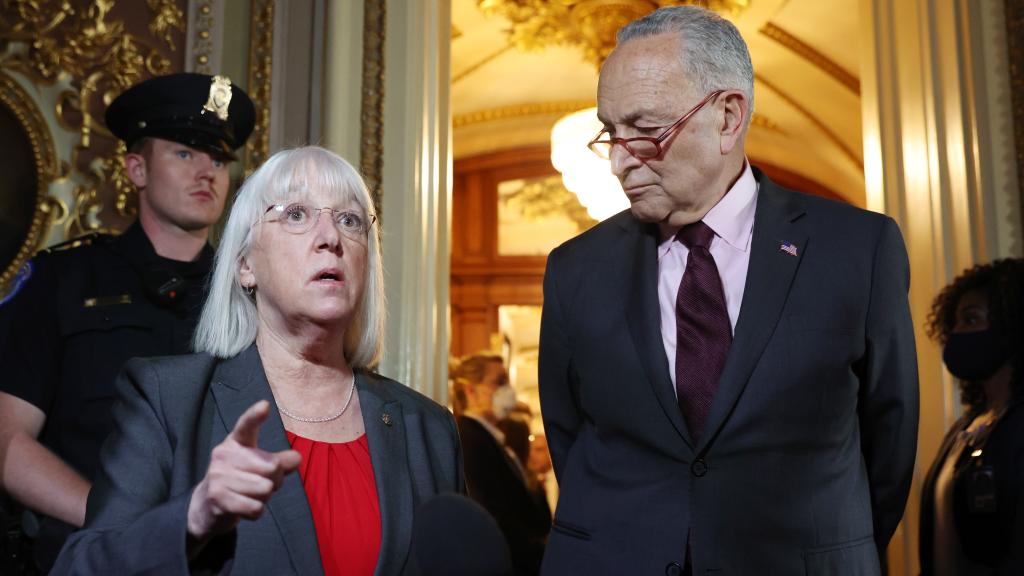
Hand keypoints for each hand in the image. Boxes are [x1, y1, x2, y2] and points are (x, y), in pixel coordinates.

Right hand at [186, 400, 300, 540]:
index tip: (265, 405)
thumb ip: (280, 460)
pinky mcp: (218, 498)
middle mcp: (224, 455)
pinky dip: (256, 511)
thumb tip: (296, 458)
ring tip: (250, 495)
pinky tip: (244, 506)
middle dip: (275, 480)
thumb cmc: (240, 478)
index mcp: (236, 442)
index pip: (246, 426)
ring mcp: (219, 476)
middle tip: (261, 482)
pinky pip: (256, 507)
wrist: (206, 506)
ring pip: (266, 489)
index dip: (255, 416)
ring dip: (265, 498)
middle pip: (272, 466)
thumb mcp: (259, 465)